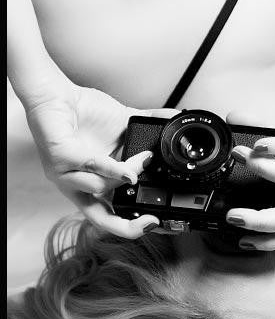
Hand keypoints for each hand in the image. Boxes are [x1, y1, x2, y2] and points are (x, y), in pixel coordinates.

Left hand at [24, 62, 176, 237]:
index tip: (156, 221)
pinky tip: (126, 167)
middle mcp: (77, 184)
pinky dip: (110, 168)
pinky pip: (88, 166)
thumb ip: (147, 131)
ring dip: (128, 175)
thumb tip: (174, 120)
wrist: (55, 92)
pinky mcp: (58, 156)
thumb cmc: (82, 113)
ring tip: (144, 159)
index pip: (111, 215)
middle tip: (151, 220)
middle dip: (127, 226)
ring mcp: (65, 173)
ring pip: (100, 188)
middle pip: (101, 218)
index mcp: (93, 182)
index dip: (132, 225)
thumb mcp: (123, 127)